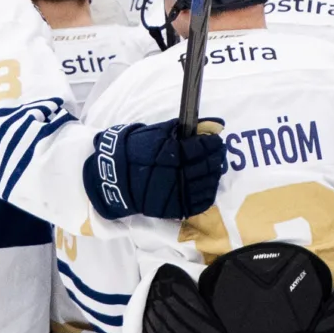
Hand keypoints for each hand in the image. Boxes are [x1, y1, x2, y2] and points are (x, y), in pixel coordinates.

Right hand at [89, 119, 226, 219]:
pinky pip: (201, 202)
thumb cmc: (135, 150)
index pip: (202, 147)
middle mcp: (177, 174)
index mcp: (172, 153)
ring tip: (213, 167)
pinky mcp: (176, 208)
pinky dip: (208, 192)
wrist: (115, 177)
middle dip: (216, 157)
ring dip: (214, 174)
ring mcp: (178, 194)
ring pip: (208, 184)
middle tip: (218, 152)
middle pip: (207, 166)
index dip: (213, 143)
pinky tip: (208, 183)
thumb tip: (211, 124)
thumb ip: (183, 129)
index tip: (216, 140)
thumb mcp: (156, 133)